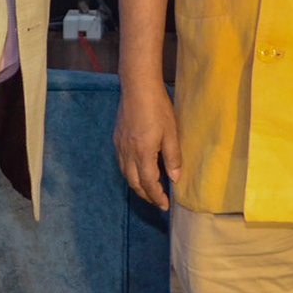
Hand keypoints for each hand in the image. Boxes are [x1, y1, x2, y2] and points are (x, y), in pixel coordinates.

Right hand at [113, 78, 180, 209]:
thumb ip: (172, 157)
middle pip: (133, 182)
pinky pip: (122, 163)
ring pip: (125, 174)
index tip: (164, 205)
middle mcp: (127, 152)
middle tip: (157, 201)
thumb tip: (175, 179)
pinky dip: (130, 172)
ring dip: (137, 185)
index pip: (148, 183)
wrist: (137, 86)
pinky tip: (138, 169)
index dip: (156, 196)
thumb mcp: (171, 132)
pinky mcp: (117, 137)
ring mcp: (120, 145)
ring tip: (149, 189)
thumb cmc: (157, 107)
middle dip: (146, 195)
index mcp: (142, 152)